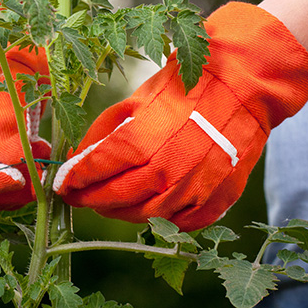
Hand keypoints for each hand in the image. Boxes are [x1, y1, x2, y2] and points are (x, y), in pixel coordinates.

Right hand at [0, 27, 50, 209]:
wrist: (9, 63)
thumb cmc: (0, 74)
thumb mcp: (2, 96)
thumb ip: (5, 128)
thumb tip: (13, 162)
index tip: (17, 178)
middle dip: (6, 189)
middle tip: (38, 173)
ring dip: (16, 189)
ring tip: (40, 159)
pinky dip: (20, 183)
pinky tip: (38, 161)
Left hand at [53, 2, 307, 230]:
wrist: (245, 86)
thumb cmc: (187, 85)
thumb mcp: (139, 97)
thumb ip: (107, 129)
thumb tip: (80, 155)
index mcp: (146, 138)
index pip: (99, 168)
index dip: (77, 178)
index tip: (61, 183)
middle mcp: (170, 168)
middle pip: (118, 197)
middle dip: (92, 199)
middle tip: (78, 197)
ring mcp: (196, 188)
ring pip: (147, 214)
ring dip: (121, 211)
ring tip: (107, 203)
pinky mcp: (218, 199)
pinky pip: (181, 222)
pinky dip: (160, 218)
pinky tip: (148, 207)